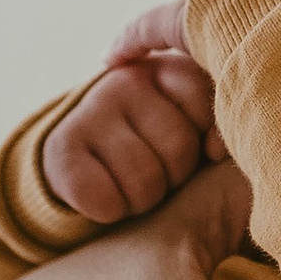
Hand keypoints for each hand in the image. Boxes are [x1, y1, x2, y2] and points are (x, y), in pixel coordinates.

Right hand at [42, 3, 222, 224]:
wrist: (82, 166)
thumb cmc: (156, 152)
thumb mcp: (193, 128)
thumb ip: (219, 127)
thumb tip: (218, 149)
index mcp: (169, 69)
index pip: (210, 113)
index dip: (205, 150)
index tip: (190, 150)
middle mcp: (128, 80)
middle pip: (180, 150)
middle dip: (174, 178)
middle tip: (156, 174)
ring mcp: (91, 109)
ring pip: (144, 181)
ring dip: (142, 200)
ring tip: (131, 185)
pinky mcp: (61, 146)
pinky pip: (104, 200)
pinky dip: (109, 211)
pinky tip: (104, 195)